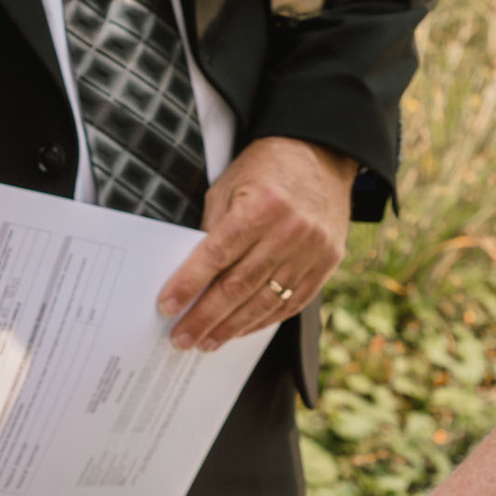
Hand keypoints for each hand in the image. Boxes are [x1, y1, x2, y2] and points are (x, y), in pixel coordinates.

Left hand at [156, 136, 356, 350]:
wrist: (321, 154)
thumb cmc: (266, 169)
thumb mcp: (229, 186)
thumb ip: (212, 231)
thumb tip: (192, 277)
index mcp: (262, 205)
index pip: (216, 255)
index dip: (189, 285)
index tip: (167, 306)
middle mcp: (290, 230)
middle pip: (239, 286)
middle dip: (205, 317)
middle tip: (181, 338)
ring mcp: (313, 249)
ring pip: (265, 302)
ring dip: (231, 327)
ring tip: (206, 342)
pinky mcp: (327, 262)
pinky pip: (291, 303)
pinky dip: (262, 321)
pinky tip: (240, 331)